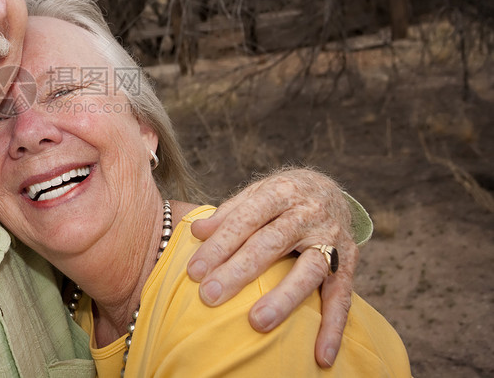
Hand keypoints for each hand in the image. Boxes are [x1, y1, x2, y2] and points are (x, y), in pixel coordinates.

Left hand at [185, 168, 358, 367]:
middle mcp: (308, 213)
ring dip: (282, 299)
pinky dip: (333, 327)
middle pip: (271, 243)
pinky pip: (342, 297)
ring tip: (257, 323)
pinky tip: (321, 355)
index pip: (245, 219)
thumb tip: (197, 231)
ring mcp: (331, 239)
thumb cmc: (281, 198)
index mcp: (281, 191)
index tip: (195, 272)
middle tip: (210, 296)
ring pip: (308, 270)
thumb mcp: (257, 193)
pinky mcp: (350, 262)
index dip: (219, 245)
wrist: (331, 190)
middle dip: (239, 271)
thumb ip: (229, 213)